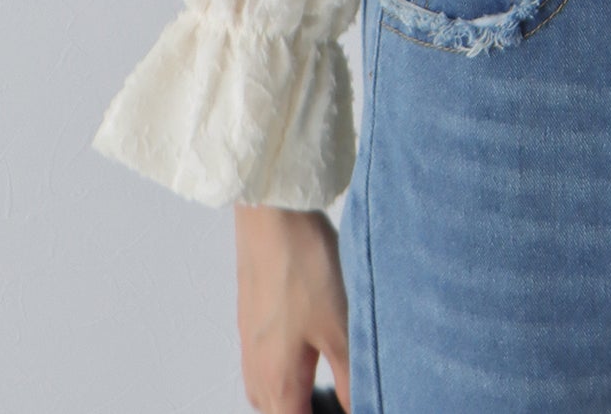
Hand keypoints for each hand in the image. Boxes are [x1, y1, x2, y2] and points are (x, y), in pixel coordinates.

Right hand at [234, 203, 351, 413]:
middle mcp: (256, 375)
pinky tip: (317, 347)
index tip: (351, 406)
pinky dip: (293, 371)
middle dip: (315, 408)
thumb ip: (351, 380)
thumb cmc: (303, 268)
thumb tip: (359, 408)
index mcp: (276, 386)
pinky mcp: (253, 324)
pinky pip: (270, 366)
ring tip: (339, 379)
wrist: (272, 216)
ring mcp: (251, 348)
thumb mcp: (340, 329)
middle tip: (350, 395)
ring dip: (301, 395)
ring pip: (276, 394)